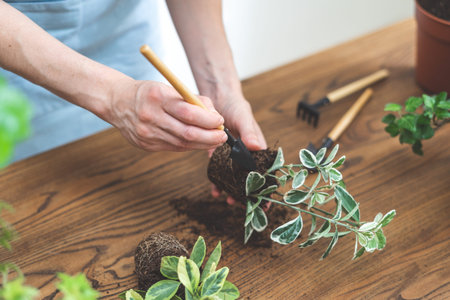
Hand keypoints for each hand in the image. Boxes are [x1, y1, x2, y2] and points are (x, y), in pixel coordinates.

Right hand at [107, 80, 226, 151]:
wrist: (117, 102)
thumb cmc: (147, 93)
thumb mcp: (168, 88)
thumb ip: (193, 100)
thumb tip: (215, 116)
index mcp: (157, 97)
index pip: (189, 112)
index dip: (208, 120)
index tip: (220, 121)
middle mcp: (150, 116)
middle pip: (187, 133)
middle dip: (210, 137)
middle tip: (222, 136)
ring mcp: (147, 133)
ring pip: (182, 144)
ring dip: (202, 144)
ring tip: (214, 140)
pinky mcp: (146, 145)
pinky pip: (173, 148)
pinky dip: (189, 146)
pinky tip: (198, 143)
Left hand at [210, 93, 270, 209]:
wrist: (217, 99)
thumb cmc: (236, 106)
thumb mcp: (244, 117)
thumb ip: (250, 132)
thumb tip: (257, 146)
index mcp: (258, 147)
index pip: (266, 169)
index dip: (267, 185)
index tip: (266, 201)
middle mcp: (246, 154)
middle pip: (250, 177)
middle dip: (248, 192)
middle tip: (243, 204)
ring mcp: (233, 155)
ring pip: (235, 177)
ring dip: (232, 190)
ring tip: (228, 200)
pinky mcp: (220, 154)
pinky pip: (220, 170)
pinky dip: (218, 181)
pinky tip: (214, 189)